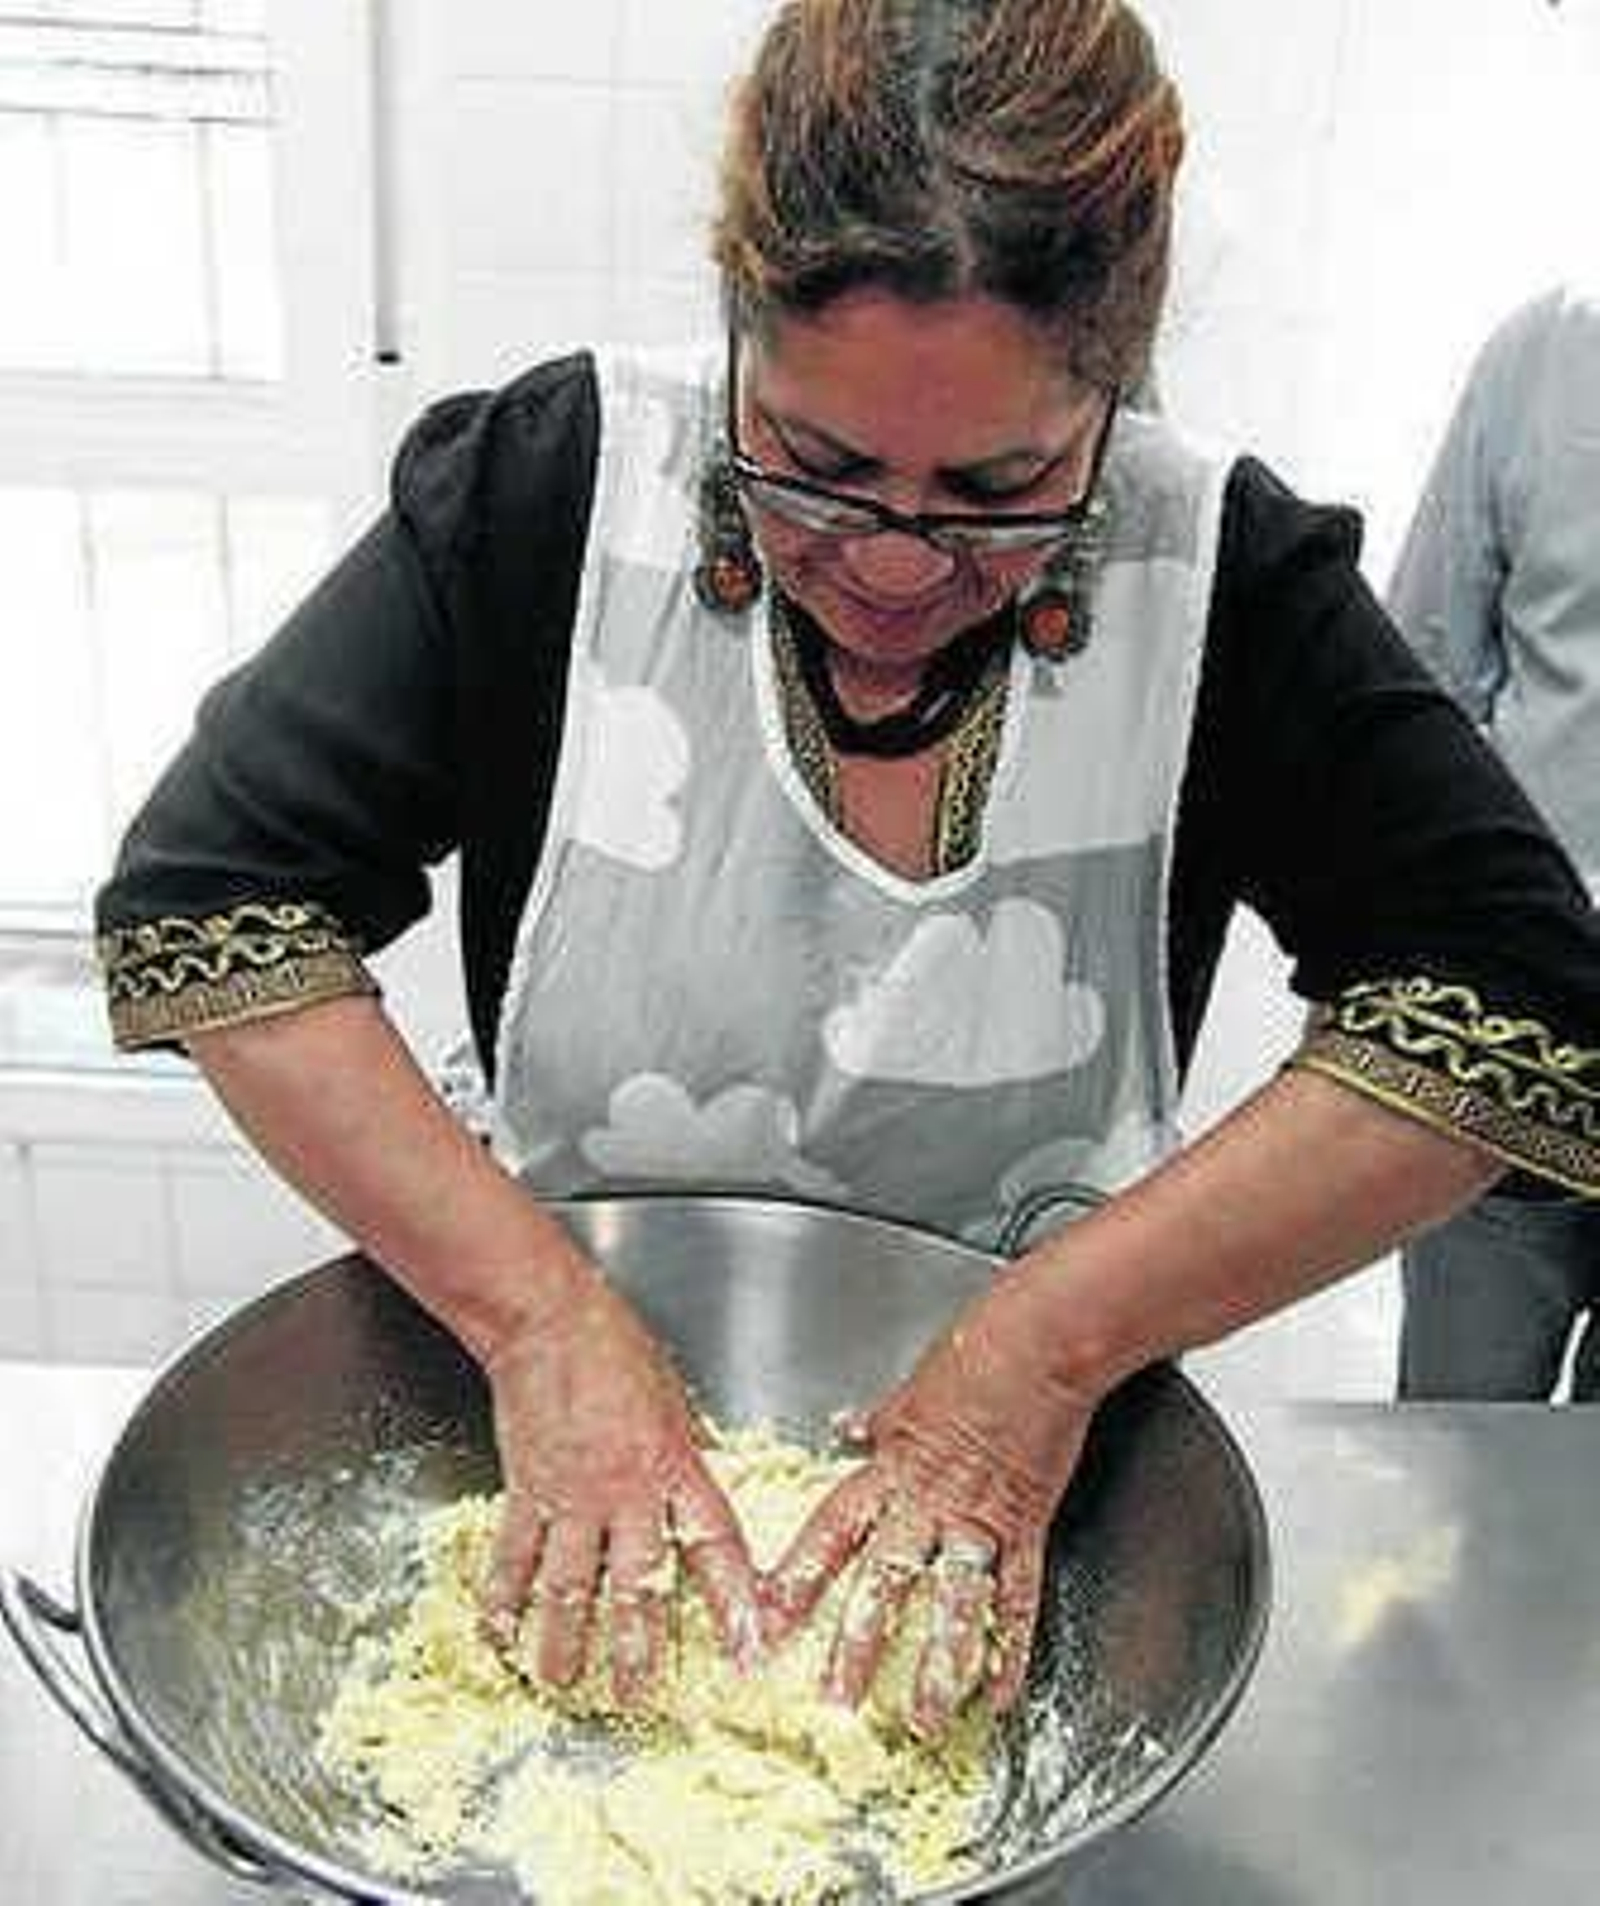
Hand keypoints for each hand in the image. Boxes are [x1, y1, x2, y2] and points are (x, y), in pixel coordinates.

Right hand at [479, 1267, 761, 1705]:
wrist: (549, 1323)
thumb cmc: (618, 1351)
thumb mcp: (676, 1402)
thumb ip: (691, 1454)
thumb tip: (711, 1487)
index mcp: (676, 1466)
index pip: (715, 1544)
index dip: (734, 1600)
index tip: (749, 1648)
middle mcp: (626, 1492)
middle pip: (637, 1584)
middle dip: (640, 1648)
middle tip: (641, 1698)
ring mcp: (571, 1496)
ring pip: (570, 1586)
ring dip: (565, 1642)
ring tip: (564, 1685)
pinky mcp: (526, 1491)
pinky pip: (514, 1558)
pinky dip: (503, 1600)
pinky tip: (499, 1636)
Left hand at [763, 1272, 1097, 1736]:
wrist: (1039, 1345)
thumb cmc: (976, 1352)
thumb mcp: (910, 1388)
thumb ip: (880, 1421)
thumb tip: (847, 1428)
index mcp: (890, 1465)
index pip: (831, 1531)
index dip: (797, 1578)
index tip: (766, 1620)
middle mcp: (927, 1500)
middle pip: (883, 1582)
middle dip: (856, 1645)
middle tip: (834, 1701)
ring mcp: (978, 1517)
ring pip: (947, 1604)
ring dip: (933, 1666)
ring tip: (918, 1718)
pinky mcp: (1027, 1524)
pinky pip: (1015, 1598)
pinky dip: (1008, 1648)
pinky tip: (998, 1691)